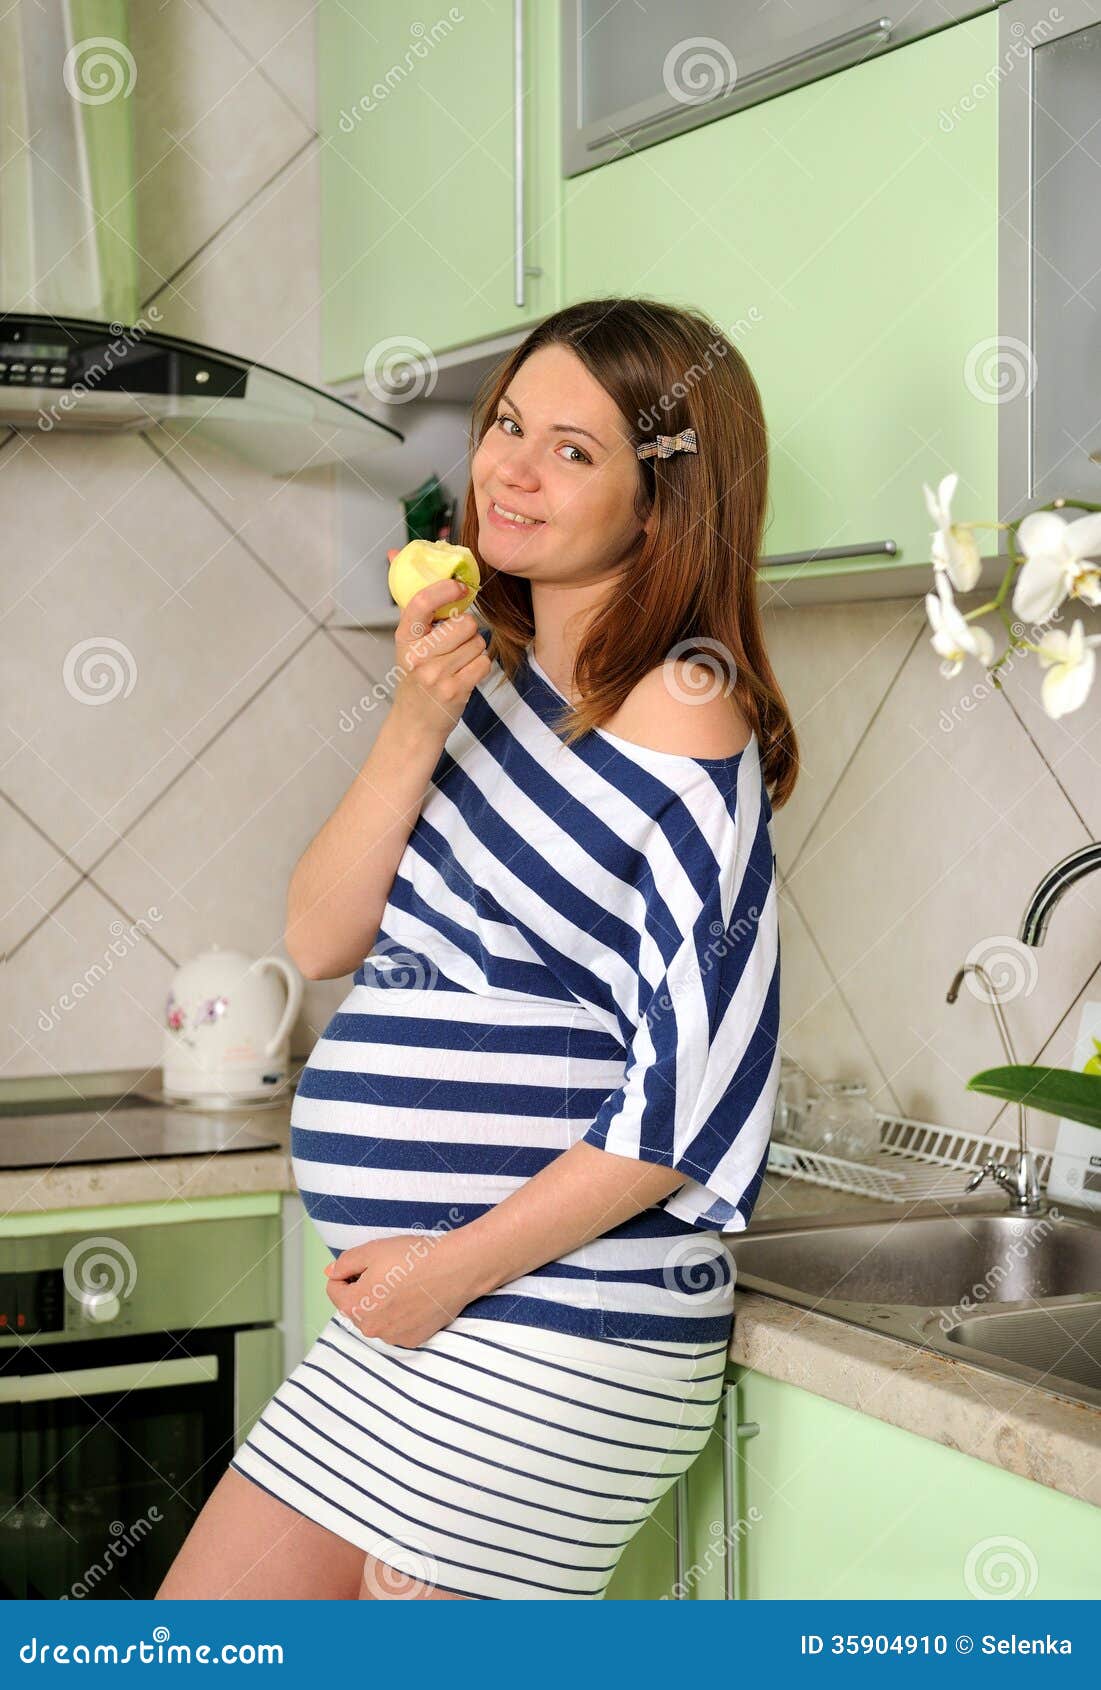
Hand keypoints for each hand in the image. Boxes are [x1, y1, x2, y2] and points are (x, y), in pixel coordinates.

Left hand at [324, 1229, 483, 1347]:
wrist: (455, 1269)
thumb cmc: (414, 1257)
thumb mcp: (371, 1250)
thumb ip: (344, 1263)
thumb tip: (331, 1273)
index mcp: (354, 1306)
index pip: (334, 1289)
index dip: (348, 1271)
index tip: (369, 1263)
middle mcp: (370, 1328)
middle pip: (355, 1305)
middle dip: (364, 1289)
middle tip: (389, 1272)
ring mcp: (392, 1337)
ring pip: (376, 1317)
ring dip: (382, 1303)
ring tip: (405, 1284)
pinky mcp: (413, 1339)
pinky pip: (396, 1327)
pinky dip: (401, 1314)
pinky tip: (416, 1298)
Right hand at [388, 549, 491, 744]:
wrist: (416, 723)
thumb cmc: (416, 675)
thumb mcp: (408, 640)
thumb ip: (410, 600)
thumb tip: (393, 551)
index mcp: (404, 638)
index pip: (421, 602)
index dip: (444, 589)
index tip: (459, 587)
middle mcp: (417, 656)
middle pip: (463, 624)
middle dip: (467, 631)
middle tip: (455, 644)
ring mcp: (435, 675)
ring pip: (477, 643)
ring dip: (475, 650)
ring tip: (458, 662)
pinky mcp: (455, 691)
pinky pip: (484, 663)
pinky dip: (480, 667)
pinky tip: (466, 675)